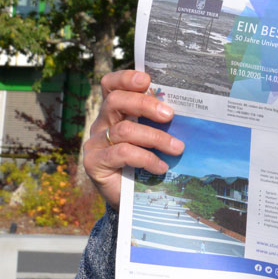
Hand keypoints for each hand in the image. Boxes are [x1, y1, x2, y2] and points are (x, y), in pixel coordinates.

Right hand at [83, 70, 183, 208]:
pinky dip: (146, 158)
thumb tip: (183, 110)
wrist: (129, 200)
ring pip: (124, 130)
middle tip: (169, 114)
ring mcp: (94, 143)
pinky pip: (123, 153)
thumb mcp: (151, 138)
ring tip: (177, 148)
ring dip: (155, 137)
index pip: (110, 85)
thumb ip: (157, 122)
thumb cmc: (144, 163)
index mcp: (114, 112)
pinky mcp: (94, 162)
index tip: (147, 79)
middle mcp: (101, 123)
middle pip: (116, 101)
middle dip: (145, 104)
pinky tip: (161, 167)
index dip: (125, 78)